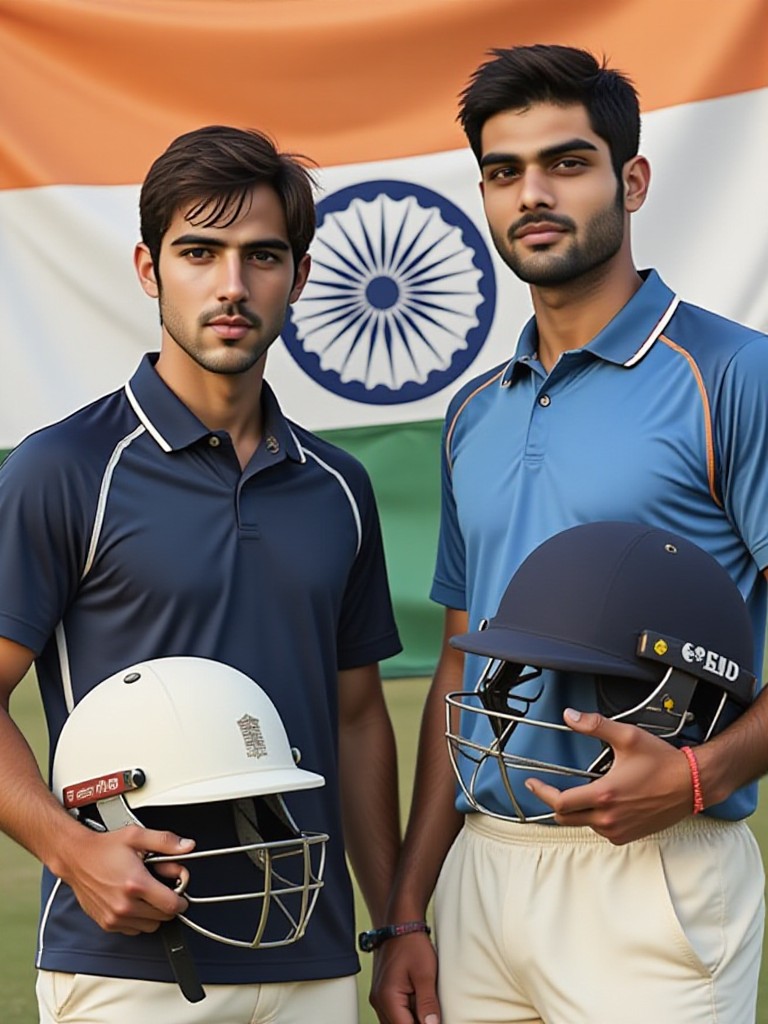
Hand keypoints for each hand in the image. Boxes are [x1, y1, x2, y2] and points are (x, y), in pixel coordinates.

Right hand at [57, 825, 194, 934]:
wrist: (76, 858)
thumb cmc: (104, 848)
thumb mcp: (137, 836)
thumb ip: (165, 841)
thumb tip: (187, 846)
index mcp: (136, 884)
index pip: (171, 905)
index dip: (181, 899)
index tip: (180, 891)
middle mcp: (125, 905)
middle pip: (163, 917)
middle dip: (168, 903)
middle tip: (161, 887)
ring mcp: (115, 917)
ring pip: (150, 926)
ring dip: (154, 913)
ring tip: (146, 892)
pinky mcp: (107, 924)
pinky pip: (134, 929)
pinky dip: (138, 919)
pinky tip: (133, 900)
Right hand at [370, 932, 439, 1023]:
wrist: (400, 924)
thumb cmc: (411, 943)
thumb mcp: (425, 973)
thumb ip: (428, 1003)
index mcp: (387, 998)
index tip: (436, 1022)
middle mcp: (379, 1002)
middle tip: (433, 1015)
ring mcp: (379, 998)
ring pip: (396, 1022)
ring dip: (413, 1019)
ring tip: (428, 1008)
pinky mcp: (383, 994)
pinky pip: (395, 1014)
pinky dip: (408, 1013)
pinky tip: (420, 1004)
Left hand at [524, 708, 693, 844]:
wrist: (692, 784)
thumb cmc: (663, 763)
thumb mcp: (627, 737)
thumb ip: (595, 725)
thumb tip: (571, 717)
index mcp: (605, 795)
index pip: (560, 802)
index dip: (542, 792)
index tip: (532, 784)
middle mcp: (609, 817)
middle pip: (565, 818)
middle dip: (553, 803)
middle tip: (548, 789)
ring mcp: (619, 830)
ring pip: (583, 824)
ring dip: (576, 811)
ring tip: (581, 791)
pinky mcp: (628, 835)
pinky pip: (601, 830)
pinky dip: (594, 818)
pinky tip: (602, 803)